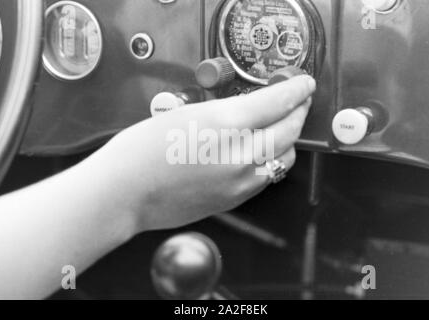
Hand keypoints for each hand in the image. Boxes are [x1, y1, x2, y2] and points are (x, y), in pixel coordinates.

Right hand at [85, 75, 315, 231]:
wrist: (124, 193)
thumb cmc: (141, 151)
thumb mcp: (186, 113)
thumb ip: (227, 112)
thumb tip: (254, 109)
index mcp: (225, 124)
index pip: (278, 102)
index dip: (296, 90)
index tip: (304, 84)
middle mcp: (240, 154)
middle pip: (289, 130)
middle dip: (298, 112)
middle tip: (299, 102)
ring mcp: (240, 182)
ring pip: (284, 158)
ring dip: (288, 139)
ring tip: (281, 126)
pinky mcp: (235, 200)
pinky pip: (267, 177)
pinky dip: (272, 161)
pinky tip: (261, 152)